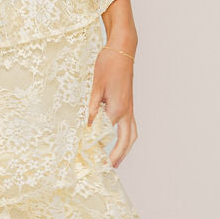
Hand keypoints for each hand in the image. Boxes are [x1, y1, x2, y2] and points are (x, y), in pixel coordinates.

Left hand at [88, 44, 136, 168]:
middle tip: (110, 169)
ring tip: (117, 160)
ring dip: (125, 148)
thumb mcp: (95, 87)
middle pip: (126, 140)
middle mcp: (127, 111)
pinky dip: (126, 136)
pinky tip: (117, 139)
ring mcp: (130, 107)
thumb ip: (91, 108)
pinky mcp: (129, 103)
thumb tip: (87, 127)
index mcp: (117, 109)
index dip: (98, 147)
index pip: (107, 135)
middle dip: (119, 156)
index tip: (90, 157)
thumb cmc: (108, 65)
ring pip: (132, 134)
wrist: (122, 49)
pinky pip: (130, 125)